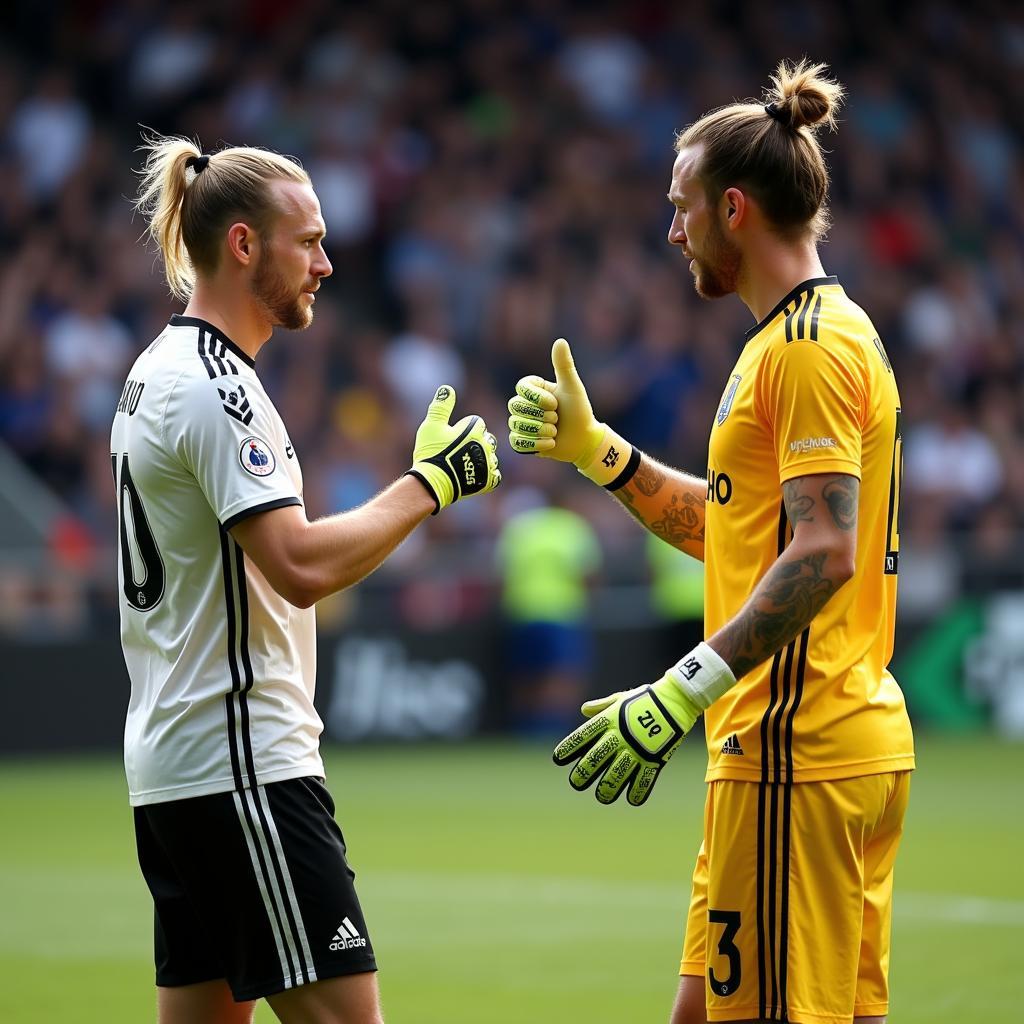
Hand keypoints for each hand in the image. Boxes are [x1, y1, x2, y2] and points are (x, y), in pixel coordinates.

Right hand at [407, 386, 500, 512]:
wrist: (433, 482)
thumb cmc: (431, 453)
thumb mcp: (431, 426)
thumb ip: (440, 407)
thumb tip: (447, 388)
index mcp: (475, 430)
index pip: (478, 423)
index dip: (464, 430)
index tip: (452, 438)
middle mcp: (486, 445)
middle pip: (487, 439)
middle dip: (476, 444)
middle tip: (458, 453)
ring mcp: (488, 463)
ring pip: (491, 457)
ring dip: (481, 460)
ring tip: (463, 466)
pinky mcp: (489, 480)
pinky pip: (495, 475)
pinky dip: (487, 476)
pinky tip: (474, 475)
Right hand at [507, 338, 604, 463]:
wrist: (584, 440)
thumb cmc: (579, 412)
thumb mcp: (572, 388)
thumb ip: (564, 365)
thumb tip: (560, 341)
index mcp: (534, 389)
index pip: (521, 387)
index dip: (537, 398)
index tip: (555, 403)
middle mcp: (524, 405)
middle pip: (515, 406)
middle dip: (540, 415)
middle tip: (556, 418)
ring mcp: (522, 423)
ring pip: (516, 425)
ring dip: (541, 430)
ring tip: (555, 431)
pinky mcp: (522, 442)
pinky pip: (517, 442)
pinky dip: (537, 445)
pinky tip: (550, 443)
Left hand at [553, 673, 700, 805]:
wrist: (675, 700)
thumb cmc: (644, 699)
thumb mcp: (620, 699)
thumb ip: (601, 707)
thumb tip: (584, 710)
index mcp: (608, 721)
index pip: (582, 737)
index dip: (568, 748)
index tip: (558, 759)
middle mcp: (618, 737)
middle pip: (594, 760)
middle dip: (582, 774)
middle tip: (576, 783)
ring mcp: (636, 750)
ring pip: (614, 776)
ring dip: (606, 789)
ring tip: (602, 796)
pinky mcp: (653, 759)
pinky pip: (643, 782)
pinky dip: (636, 793)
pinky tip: (630, 799)